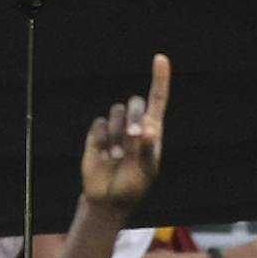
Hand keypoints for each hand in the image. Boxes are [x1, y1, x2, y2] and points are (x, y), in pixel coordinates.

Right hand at [81, 56, 168, 215]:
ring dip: (117, 135)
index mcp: (151, 130)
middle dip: (133, 117)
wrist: (108, 199)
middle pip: (134, 103)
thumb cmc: (133, 185)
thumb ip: (148, 150)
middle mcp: (133, 125)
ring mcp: (114, 129)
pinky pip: (99, 124)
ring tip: (118, 156)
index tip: (160, 58)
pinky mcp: (96, 135)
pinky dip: (102, 140)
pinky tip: (104, 156)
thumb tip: (148, 130)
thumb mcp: (146, 171)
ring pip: (115, 112)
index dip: (159, 78)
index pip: (157, 99)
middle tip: (132, 136)